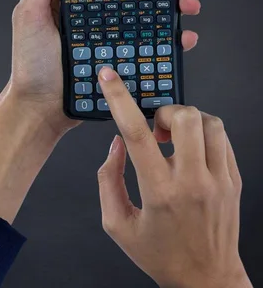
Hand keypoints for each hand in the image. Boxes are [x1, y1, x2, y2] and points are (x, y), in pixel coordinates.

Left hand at [9, 0, 203, 134]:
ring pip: (151, 14)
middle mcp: (96, 14)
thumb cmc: (31, 63)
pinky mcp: (122, 59)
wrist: (41, 109)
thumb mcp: (31, 12)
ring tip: (188, 6)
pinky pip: (152, 45)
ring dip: (176, 6)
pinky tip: (183, 37)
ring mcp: (111, 36)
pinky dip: (172, 39)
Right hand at [96, 67, 251, 287]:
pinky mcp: (235, 181)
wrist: (206, 279)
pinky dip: (203, 134)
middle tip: (154, 128)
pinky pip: (223, 138)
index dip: (119, 99)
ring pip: (209, 122)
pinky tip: (191, 151)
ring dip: (186, 120)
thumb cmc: (160, 254)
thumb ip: (108, 180)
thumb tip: (116, 145)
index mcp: (159, 192)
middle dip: (163, 111)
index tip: (110, 77)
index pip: (136, 133)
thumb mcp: (117, 224)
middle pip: (183, 117)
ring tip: (174, 139)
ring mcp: (220, 180)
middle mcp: (192, 182)